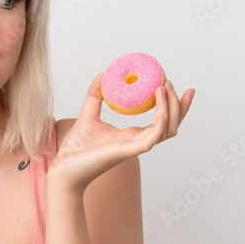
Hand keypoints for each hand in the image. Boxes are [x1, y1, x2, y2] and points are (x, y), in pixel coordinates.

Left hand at [46, 74, 194, 192]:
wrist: (63, 168)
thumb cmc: (76, 149)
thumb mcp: (87, 115)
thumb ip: (95, 96)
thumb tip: (103, 75)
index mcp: (132, 135)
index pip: (161, 120)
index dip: (172, 104)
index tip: (172, 84)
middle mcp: (137, 141)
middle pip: (171, 125)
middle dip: (181, 106)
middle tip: (180, 86)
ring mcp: (134, 147)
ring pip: (166, 131)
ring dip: (171, 109)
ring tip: (165, 89)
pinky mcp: (126, 152)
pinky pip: (150, 140)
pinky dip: (160, 126)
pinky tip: (162, 113)